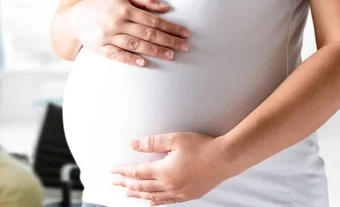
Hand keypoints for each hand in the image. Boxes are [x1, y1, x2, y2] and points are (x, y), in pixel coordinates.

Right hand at [68, 0, 190, 65]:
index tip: (186, 33)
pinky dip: (130, 59)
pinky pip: (117, 55)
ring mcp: (108, 36)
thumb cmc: (104, 6)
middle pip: (147, 33)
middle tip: (185, 47)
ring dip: (155, 51)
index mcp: (124, 8)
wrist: (74, 18)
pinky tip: (143, 63)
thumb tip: (166, 7)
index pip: (153, 20)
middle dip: (168, 40)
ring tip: (171, 55)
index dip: (171, 27)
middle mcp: (117, 22)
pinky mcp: (100, 49)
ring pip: (135, 45)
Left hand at [111, 132, 235, 205]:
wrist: (225, 159)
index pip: (137, 173)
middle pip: (141, 186)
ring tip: (126, 194)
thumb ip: (152, 143)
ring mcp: (179, 192)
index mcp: (164, 171)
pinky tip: (150, 203)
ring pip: (152, 196)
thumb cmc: (203, 147)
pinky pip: (167, 202)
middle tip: (114, 183)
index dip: (123, 172)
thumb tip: (134, 144)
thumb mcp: (174, 139)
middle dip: (125, 184)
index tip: (113, 171)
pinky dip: (155, 202)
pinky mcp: (189, 195)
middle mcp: (169, 185)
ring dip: (137, 195)